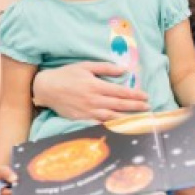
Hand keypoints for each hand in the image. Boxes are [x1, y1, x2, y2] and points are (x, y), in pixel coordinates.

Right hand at [32, 62, 149, 121]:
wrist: (46, 88)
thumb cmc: (66, 75)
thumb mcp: (86, 66)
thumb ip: (105, 68)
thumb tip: (124, 70)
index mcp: (96, 86)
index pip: (120, 92)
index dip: (135, 95)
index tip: (145, 96)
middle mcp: (94, 100)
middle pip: (119, 105)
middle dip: (135, 107)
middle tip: (148, 108)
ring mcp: (88, 111)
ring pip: (112, 117)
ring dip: (128, 118)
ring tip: (140, 120)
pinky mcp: (82, 119)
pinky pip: (100, 124)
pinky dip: (112, 126)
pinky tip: (121, 128)